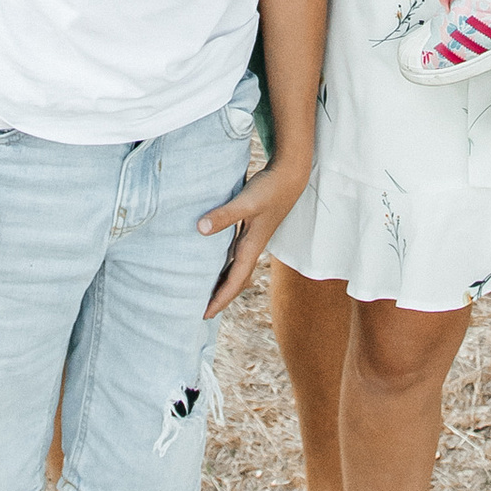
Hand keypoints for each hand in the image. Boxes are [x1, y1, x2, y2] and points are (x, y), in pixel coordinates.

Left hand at [198, 154, 311, 319]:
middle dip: (221, 297)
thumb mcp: (247, 202)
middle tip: (202, 312)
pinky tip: (214, 261)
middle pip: (236, 281)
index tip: (205, 314)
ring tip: (206, 292)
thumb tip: (201, 229)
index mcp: (252, 247)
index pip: (235, 281)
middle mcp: (252, 247)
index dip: (220, 299)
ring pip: (236, 268)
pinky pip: (235, 255)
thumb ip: (225, 215)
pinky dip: (225, 264)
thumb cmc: (269, 189)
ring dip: (223, 282)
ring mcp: (252, 239)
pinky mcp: (251, 229)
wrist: (289, 177)